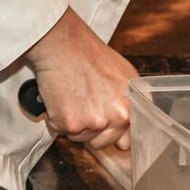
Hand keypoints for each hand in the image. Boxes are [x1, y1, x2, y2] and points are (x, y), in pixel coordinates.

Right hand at [23, 7, 137, 153]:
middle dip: (92, 131)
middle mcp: (118, 117)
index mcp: (133, 106)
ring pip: (80, 138)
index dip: (116, 137)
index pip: (128, 140)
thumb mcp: (125, 75)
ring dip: (74, 124)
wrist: (64, 46)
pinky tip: (61, 99)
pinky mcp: (71, 124)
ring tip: (73, 97)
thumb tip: (128, 123)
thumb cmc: (91, 56)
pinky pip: (61, 132)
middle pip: (102, 143)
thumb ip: (130, 101)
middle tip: (84, 106)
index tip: (108, 133)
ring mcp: (94, 122)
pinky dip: (57, 119)